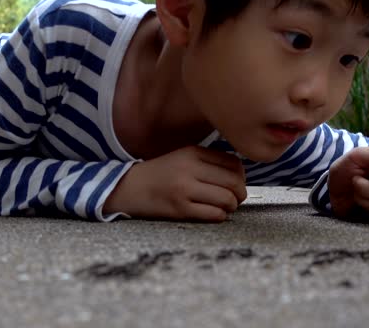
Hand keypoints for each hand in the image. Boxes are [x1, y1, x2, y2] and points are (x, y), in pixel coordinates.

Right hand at [103, 146, 246, 221]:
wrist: (127, 188)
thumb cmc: (159, 174)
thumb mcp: (182, 157)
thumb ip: (208, 160)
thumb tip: (240, 173)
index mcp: (193, 152)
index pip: (233, 163)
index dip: (241, 176)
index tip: (236, 183)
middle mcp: (189, 168)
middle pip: (234, 182)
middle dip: (240, 194)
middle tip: (235, 199)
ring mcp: (184, 189)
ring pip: (226, 199)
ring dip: (231, 206)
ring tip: (225, 207)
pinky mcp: (179, 209)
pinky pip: (213, 214)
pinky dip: (220, 216)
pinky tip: (214, 213)